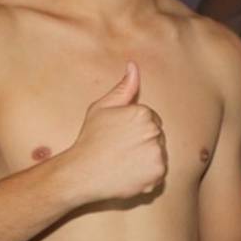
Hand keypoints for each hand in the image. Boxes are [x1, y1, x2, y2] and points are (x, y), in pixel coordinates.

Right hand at [70, 62, 166, 200]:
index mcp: (143, 113)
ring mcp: (157, 153)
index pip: (152, 119)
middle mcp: (154, 131)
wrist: (81, 174)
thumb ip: (123, 88)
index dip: (135, 129)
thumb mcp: (102, 108)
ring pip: (159, 154)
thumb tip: (133, 65)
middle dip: (143, 142)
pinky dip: (148, 175)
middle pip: (157, 136)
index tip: (119, 137)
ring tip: (124, 162)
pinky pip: (159, 172)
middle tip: (120, 150)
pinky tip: (129, 174)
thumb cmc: (90, 140)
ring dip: (147, 158)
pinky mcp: (158, 173)